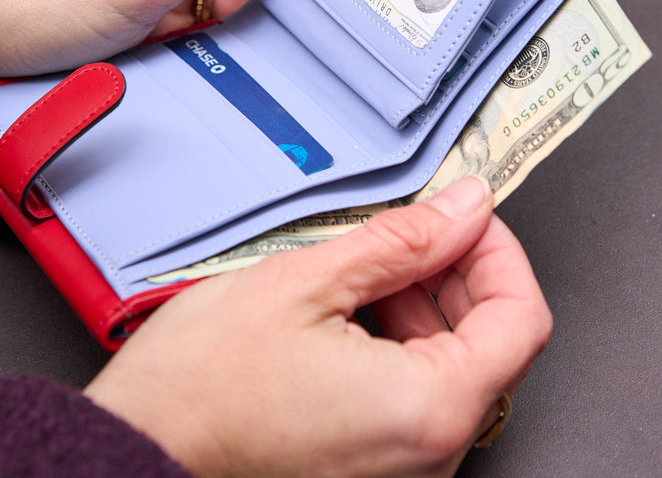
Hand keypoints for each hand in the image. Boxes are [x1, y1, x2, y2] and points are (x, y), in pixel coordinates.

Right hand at [84, 177, 551, 477]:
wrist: (141, 448)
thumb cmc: (202, 386)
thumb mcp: (304, 283)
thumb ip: (400, 242)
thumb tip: (464, 209)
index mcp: (427, 409)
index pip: (520, 316)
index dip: (498, 251)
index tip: (465, 216)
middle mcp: (429, 453)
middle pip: (491, 341)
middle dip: (457, 270)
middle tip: (412, 228)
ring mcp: (403, 467)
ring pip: (454, 364)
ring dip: (426, 302)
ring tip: (371, 263)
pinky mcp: (374, 466)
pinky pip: (417, 394)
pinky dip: (401, 340)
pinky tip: (357, 308)